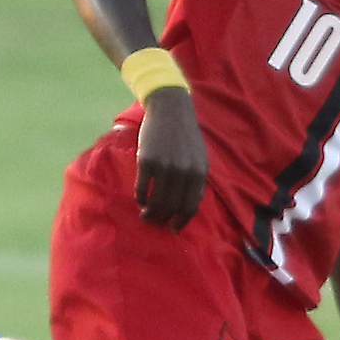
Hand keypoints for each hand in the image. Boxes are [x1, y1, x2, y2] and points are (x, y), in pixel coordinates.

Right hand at [134, 85, 206, 227]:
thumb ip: (197, 180)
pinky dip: (140, 198)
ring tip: (145, 215)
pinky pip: (142, 188)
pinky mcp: (147, 161)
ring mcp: (165, 167)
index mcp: (199, 172)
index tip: (173, 228)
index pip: (190, 206)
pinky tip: (139, 200)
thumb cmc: (185, 135)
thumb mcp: (199, 157)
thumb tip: (189, 205)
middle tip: (155, 223)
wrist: (170, 110)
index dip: (181, 221)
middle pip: (172, 206)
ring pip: (157, 201)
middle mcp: (183, 172)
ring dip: (150, 213)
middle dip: (163, 219)